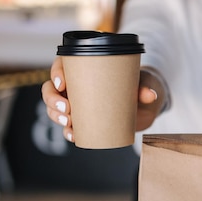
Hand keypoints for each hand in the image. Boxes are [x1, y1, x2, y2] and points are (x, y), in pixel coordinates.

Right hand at [41, 58, 166, 142]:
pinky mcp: (84, 120)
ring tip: (69, 123)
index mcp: (85, 67)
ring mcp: (77, 103)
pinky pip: (68, 127)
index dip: (55, 72)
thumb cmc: (139, 85)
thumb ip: (145, 86)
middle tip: (66, 108)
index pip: (62, 64)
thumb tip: (150, 95)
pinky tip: (74, 136)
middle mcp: (75, 85)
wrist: (145, 105)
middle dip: (52, 99)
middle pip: (51, 89)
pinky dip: (68, 132)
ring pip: (55, 109)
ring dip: (56, 116)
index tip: (61, 83)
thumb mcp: (143, 81)